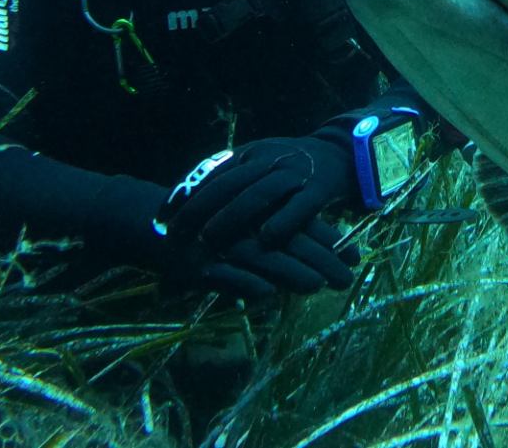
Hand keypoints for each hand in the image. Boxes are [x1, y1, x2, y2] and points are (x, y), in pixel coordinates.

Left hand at [159, 134, 359, 252]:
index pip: (210, 172)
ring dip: (231, 217)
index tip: (161, 216)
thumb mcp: (259, 162)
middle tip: (175, 233)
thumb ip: (231, 177)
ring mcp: (294, 172)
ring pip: (257, 193)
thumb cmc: (291, 165)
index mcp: (250, 152)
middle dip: (197, 209)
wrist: (342, 153)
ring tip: (209, 239)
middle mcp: (268, 159)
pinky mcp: (318, 189)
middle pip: (227, 183)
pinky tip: (264, 240)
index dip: (185, 193)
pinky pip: (298, 207)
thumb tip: (187, 199)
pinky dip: (281, 223)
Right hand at [183, 218, 360, 300]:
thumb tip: (316, 264)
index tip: (355, 256)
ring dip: (290, 272)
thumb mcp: (245, 227)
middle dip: (321, 262)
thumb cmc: (207, 225)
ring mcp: (221, 245)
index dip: (330, 240)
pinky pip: (225, 275)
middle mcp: (245, 225)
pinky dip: (244, 284)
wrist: (152, 222)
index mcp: (260, 212)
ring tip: (315, 286)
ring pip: (261, 257)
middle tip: (347, 280)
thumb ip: (278, 238)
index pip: (301, 224)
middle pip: (289, 242)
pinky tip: (265, 294)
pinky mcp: (197, 265)